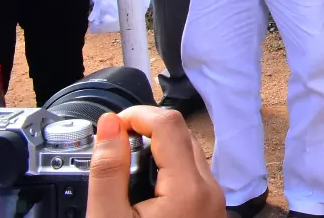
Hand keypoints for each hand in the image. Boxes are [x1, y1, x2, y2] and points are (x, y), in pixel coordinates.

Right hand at [88, 107, 223, 217]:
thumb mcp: (109, 217)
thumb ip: (109, 171)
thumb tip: (110, 123)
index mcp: (189, 188)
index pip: (169, 123)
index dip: (136, 116)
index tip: (110, 128)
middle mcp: (210, 189)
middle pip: (181, 135)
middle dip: (145, 132)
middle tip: (113, 149)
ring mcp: (213, 200)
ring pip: (188, 153)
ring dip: (157, 151)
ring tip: (125, 171)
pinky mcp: (209, 209)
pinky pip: (192, 175)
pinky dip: (168, 171)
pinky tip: (143, 190)